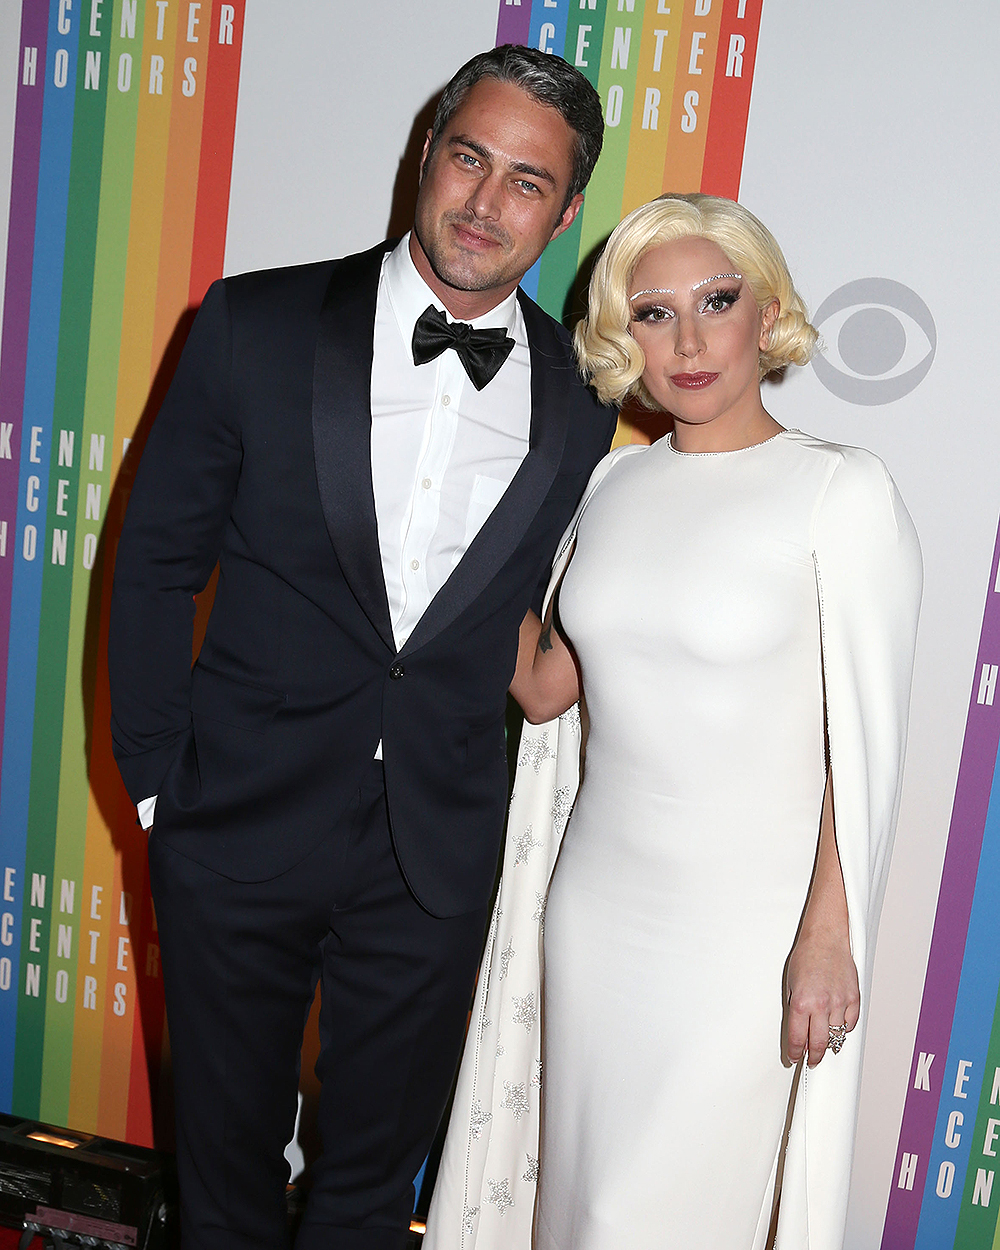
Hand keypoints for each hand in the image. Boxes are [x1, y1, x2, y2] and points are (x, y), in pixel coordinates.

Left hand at [783, 926, 859, 1067]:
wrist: (826, 939)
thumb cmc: (807, 957)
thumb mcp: (790, 984)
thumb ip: (795, 1009)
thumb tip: (797, 1030)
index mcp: (801, 1002)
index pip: (797, 1038)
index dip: (795, 1052)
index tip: (794, 1057)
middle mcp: (821, 1005)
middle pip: (818, 1044)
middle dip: (813, 1057)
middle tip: (811, 1060)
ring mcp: (840, 1003)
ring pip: (836, 1037)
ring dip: (829, 1044)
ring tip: (824, 1045)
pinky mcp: (854, 999)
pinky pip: (850, 1024)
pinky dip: (844, 1030)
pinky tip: (837, 1028)